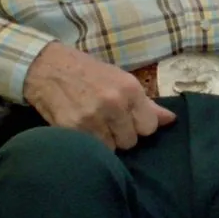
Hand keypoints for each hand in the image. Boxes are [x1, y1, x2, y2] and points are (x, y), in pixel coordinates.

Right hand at [23, 42, 175, 151]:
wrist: (47, 67)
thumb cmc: (87, 72)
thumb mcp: (120, 79)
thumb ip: (146, 103)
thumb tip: (171, 120)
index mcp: (130, 89)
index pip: (149, 127)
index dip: (139, 126)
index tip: (128, 120)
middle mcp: (114, 103)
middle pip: (131, 141)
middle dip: (121, 135)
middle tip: (108, 122)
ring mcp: (92, 117)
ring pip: (111, 149)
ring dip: (104, 141)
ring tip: (93, 125)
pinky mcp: (72, 129)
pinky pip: (91, 149)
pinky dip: (88, 143)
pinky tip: (81, 129)